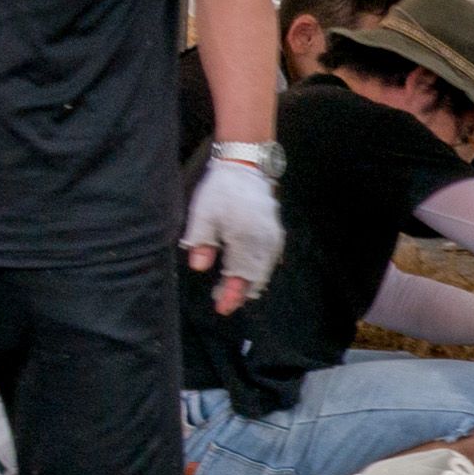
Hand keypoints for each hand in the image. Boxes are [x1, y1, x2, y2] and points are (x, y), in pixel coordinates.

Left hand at [182, 146, 283, 310]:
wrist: (246, 166)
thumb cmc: (222, 190)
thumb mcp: (203, 214)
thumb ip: (201, 242)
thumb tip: (198, 267)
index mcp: (245, 239)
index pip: (239, 275)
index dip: (231, 294)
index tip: (221, 308)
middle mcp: (263, 242)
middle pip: (254, 276)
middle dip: (240, 292)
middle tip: (224, 303)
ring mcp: (272, 238)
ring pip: (264, 269)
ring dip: (250, 282)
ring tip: (235, 292)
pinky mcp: (274, 232)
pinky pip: (269, 259)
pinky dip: (259, 270)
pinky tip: (250, 273)